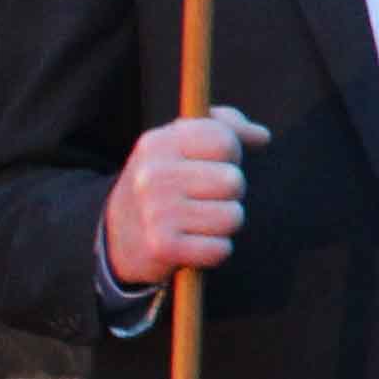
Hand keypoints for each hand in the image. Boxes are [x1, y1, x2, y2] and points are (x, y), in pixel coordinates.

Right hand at [103, 107, 271, 285]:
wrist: (117, 233)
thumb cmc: (165, 182)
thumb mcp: (181, 145)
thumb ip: (225, 128)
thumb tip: (262, 136)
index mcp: (158, 143)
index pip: (223, 140)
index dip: (230, 155)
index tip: (212, 164)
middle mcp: (152, 175)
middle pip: (233, 181)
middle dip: (229, 194)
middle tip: (203, 199)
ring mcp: (155, 211)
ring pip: (233, 217)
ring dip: (223, 224)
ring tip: (197, 222)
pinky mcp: (162, 247)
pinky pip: (221, 249)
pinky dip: (214, 250)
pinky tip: (192, 244)